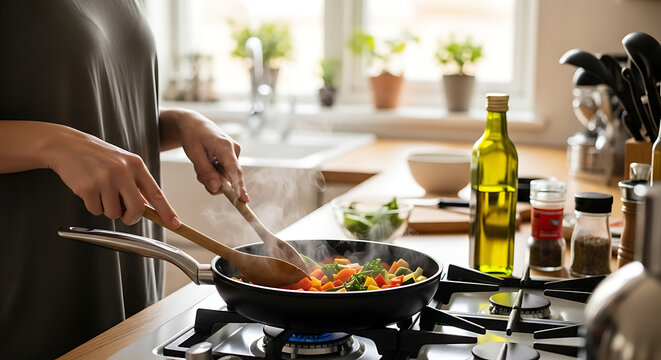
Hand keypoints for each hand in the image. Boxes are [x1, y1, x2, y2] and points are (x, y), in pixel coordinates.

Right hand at [47, 128, 180, 228]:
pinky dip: (92, 205)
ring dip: (107, 209)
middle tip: (124, 215)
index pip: (156, 193)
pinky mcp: (88, 187)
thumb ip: (136, 182)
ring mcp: (106, 179)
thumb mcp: (123, 162)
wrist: (66, 145)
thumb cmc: (97, 156)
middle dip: (130, 217)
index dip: (166, 211)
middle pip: (137, 209)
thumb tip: (147, 206)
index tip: (175, 224)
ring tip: (100, 191)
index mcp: (136, 165)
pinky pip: (95, 210)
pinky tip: (88, 190)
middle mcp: (123, 171)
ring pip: (114, 213)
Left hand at [161, 109, 248, 201]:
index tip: (243, 199)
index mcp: (224, 146)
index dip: (239, 186)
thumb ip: (206, 172)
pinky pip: (225, 173)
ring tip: (201, 163)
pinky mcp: (233, 158)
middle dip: (214, 181)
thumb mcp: (194, 154)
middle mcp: (234, 150)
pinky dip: (215, 173)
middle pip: (230, 178)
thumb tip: (217, 189)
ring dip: (212, 177)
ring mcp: (235, 154)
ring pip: (226, 178)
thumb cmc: (193, 136)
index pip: (234, 170)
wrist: (195, 124)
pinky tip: (208, 163)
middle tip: (199, 173)